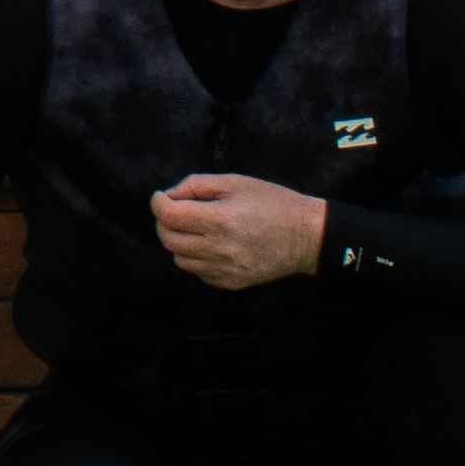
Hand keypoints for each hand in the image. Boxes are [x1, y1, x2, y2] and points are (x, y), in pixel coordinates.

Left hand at [151, 172, 328, 289]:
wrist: (306, 236)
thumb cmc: (273, 204)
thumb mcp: (235, 182)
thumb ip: (197, 185)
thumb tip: (170, 195)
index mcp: (218, 220)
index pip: (168, 215)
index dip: (158, 202)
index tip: (161, 196)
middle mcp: (218, 248)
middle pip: (168, 238)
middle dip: (164, 221)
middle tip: (175, 210)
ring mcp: (223, 269)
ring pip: (179, 258)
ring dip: (179, 240)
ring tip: (194, 227)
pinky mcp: (229, 283)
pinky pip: (197, 272)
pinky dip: (195, 257)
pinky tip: (210, 244)